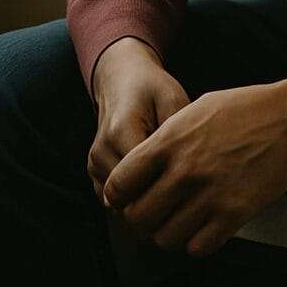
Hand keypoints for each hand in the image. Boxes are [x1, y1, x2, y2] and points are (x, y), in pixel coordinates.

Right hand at [87, 38, 189, 206]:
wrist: (121, 81)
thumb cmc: (152, 89)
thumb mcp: (172, 99)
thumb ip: (178, 135)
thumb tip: (188, 172)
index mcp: (121, 132)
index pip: (144, 181)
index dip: (171, 187)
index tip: (193, 182)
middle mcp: (102, 152)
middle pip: (133, 198)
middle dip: (160, 197)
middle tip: (186, 186)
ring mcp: (94, 165)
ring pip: (124, 204)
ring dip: (147, 198)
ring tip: (169, 178)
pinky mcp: (94, 173)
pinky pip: (117, 202)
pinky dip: (136, 196)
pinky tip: (154, 178)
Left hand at [102, 77, 286, 257]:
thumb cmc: (246, 109)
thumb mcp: (195, 109)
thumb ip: (166, 137)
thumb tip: (143, 162)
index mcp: (170, 140)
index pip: (120, 183)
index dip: (118, 195)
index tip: (124, 198)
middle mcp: (186, 170)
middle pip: (138, 217)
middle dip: (140, 220)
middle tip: (151, 214)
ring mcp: (210, 195)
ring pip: (165, 238)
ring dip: (168, 233)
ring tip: (178, 221)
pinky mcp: (234, 214)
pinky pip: (198, 247)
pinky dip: (196, 243)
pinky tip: (202, 227)